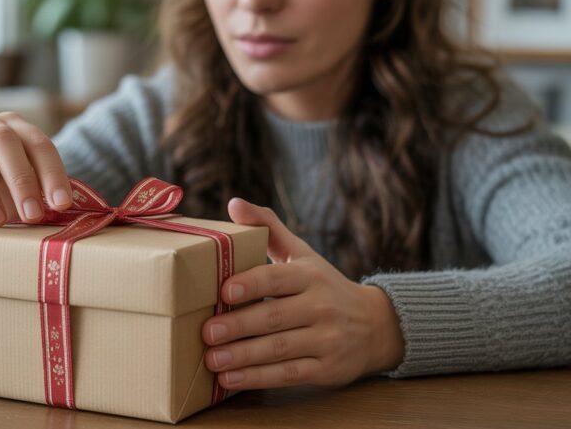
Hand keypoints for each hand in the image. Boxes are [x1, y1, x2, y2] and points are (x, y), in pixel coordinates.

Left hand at [202, 198, 404, 389]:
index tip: (224, 291)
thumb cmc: (324, 286)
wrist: (376, 325)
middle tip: (206, 332)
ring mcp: (327, 340)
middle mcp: (322, 307)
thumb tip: (233, 203)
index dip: (251, 284)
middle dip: (238, 325)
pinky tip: (230, 379)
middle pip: (275, 317)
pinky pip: (288, 375)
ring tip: (212, 359)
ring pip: (279, 349)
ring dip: (243, 356)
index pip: (278, 278)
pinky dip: (258, 378)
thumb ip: (268, 228)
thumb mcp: (303, 254)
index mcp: (311, 275)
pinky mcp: (327, 370)